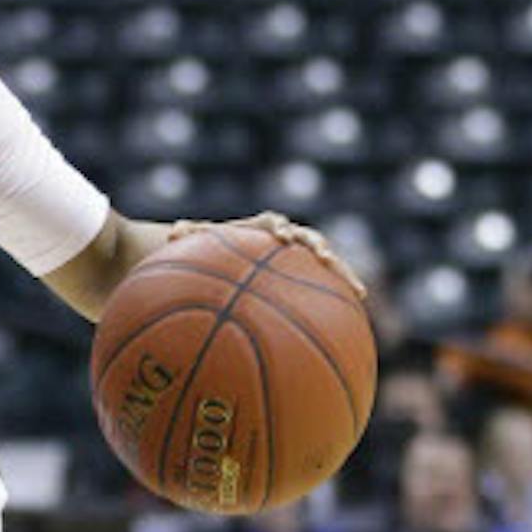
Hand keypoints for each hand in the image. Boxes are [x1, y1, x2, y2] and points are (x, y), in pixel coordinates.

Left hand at [170, 210, 367, 297]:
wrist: (221, 256)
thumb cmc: (207, 249)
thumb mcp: (194, 243)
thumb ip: (188, 235)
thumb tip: (174, 232)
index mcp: (260, 228)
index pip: (271, 222)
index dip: (277, 227)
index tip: (280, 236)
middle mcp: (286, 239)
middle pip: (308, 238)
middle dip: (318, 246)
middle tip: (325, 258)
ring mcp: (300, 256)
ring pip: (325, 262)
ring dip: (341, 273)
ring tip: (357, 290)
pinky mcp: (308, 273)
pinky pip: (327, 283)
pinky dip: (341, 292)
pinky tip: (357, 309)